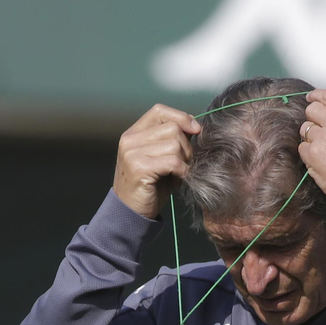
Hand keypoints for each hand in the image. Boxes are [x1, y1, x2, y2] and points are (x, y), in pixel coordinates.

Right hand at [113, 104, 200, 218]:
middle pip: (172, 128)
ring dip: (184, 161)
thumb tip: (194, 125)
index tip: (196, 130)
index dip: (181, 117)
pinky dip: (181, 172)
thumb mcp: (159, 157)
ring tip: (177, 175)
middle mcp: (130, 139)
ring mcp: (132, 153)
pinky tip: (176, 182)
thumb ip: (170, 139)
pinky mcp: (139, 168)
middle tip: (182, 165)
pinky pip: (173, 162)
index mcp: (133, 133)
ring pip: (175, 144)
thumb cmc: (149, 186)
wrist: (131, 213)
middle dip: (186, 147)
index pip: (160, 111)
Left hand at [297, 90, 325, 230]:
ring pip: (305, 128)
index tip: (310, 97)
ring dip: (310, 137)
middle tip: (317, 128)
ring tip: (324, 150)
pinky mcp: (313, 156)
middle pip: (312, 109)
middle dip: (312, 117)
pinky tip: (321, 162)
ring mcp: (324, 139)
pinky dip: (308, 154)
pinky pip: (302, 148)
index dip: (317, 95)